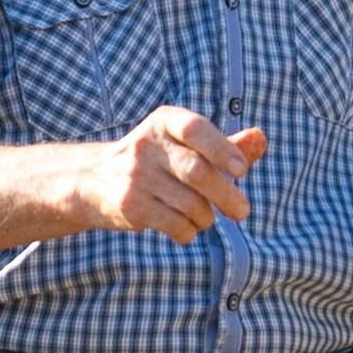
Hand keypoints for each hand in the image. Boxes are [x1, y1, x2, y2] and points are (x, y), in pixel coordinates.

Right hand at [71, 110, 267, 245]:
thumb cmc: (154, 161)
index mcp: (163, 122)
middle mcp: (146, 145)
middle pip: (198, 172)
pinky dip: (190, 231)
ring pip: (191, 203)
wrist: (91, 181)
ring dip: (207, 216)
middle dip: (227, 195)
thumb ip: (224, 144)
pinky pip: (176, 224)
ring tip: (205, 216)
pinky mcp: (130, 206)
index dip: (222, 149)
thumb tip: (261, 138)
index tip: (242, 170)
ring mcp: (136, 176)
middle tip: (242, 211)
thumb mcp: (183, 144)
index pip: (195, 128)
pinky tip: (186, 227)